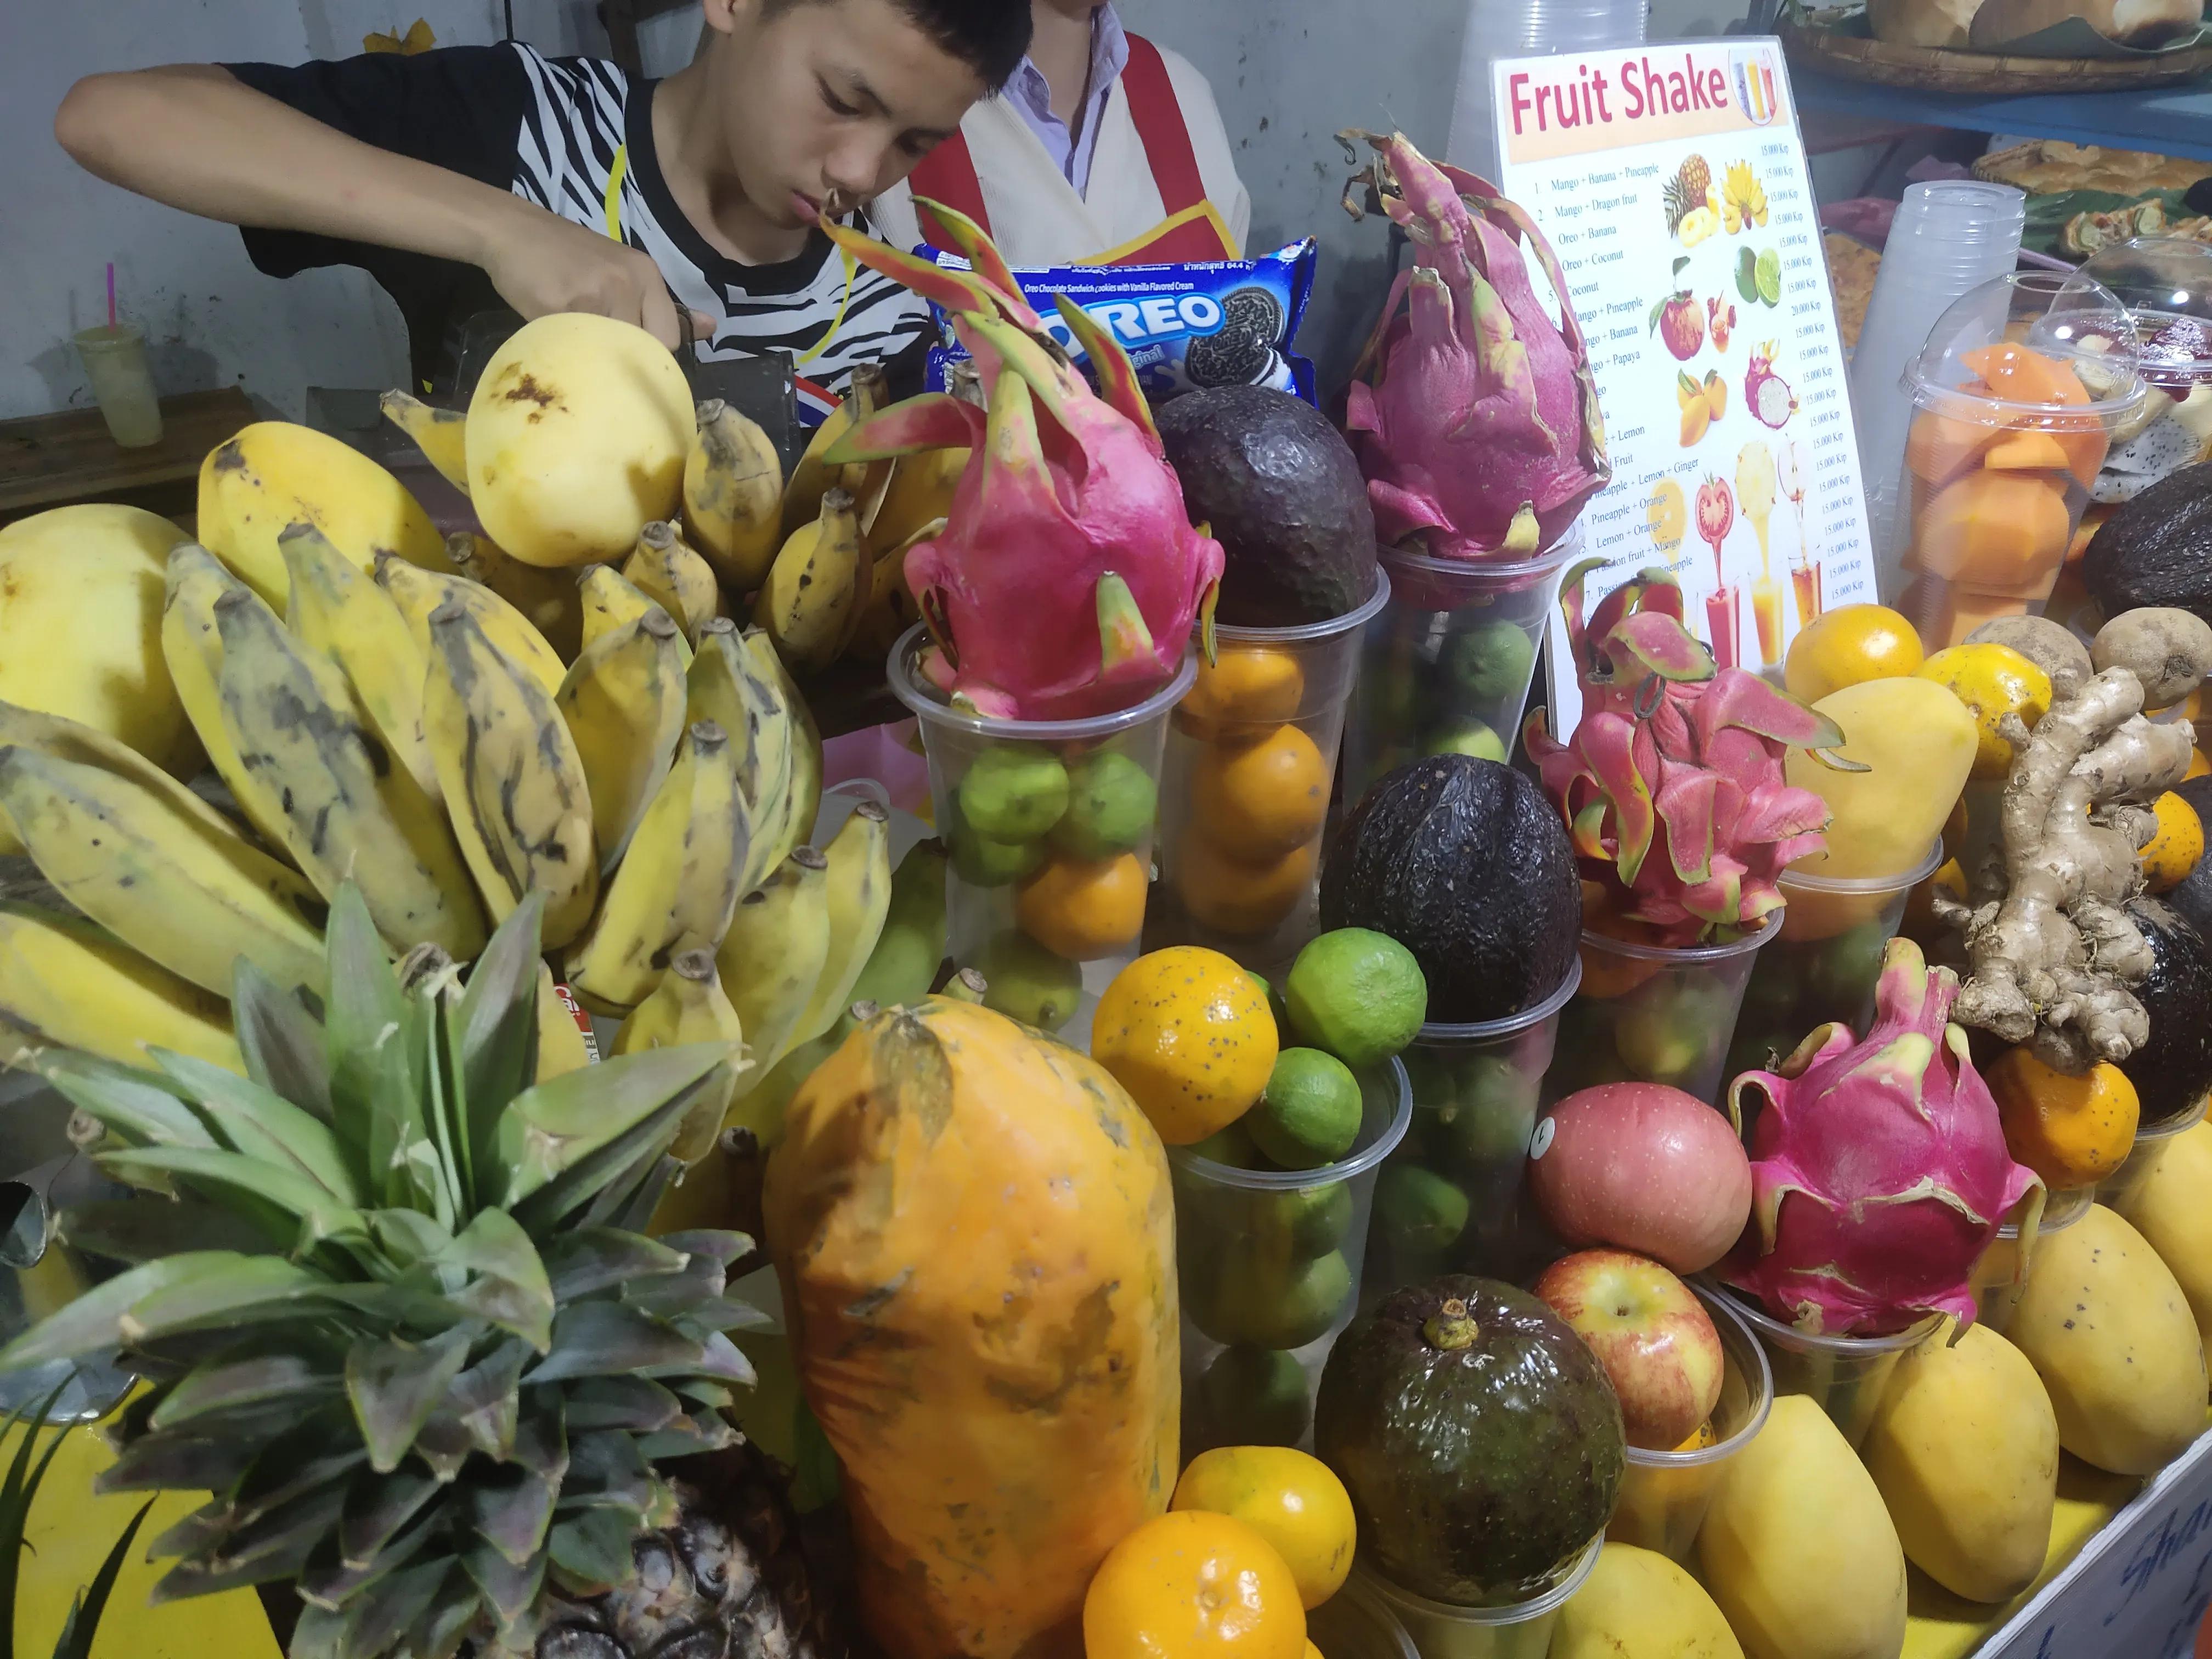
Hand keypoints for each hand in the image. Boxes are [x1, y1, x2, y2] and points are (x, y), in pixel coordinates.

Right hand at [478, 201, 716, 349]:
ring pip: (609, 352)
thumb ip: (662, 305)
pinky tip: (552, 332)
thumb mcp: (623, 270)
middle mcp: (628, 282)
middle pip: (643, 349)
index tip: (633, 358)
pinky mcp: (561, 305)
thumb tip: (711, 328)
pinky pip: (574, 346)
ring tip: (575, 341)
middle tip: (603, 355)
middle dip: (626, 361)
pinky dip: (566, 349)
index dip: (653, 355)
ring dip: (594, 356)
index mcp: (646, 274)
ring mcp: (595, 294)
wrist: (510, 229)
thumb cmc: (567, 255)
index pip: (670, 338)